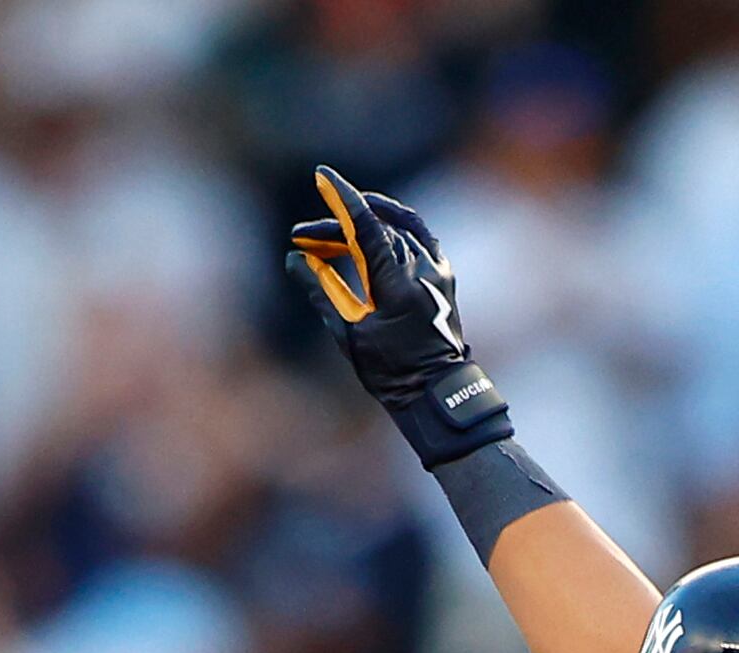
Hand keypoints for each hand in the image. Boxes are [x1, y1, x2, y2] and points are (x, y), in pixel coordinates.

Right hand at [282, 166, 512, 466]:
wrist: (436, 391)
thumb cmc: (390, 371)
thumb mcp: (347, 333)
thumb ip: (321, 291)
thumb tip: (294, 260)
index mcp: (397, 284)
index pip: (366, 225)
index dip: (342, 197)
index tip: (322, 175)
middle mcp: (421, 270)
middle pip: (374, 228)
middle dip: (335, 227)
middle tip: (303, 238)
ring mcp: (436, 269)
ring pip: (395, 229)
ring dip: (360, 228)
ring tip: (329, 238)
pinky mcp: (443, 273)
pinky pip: (419, 235)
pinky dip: (394, 224)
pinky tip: (374, 224)